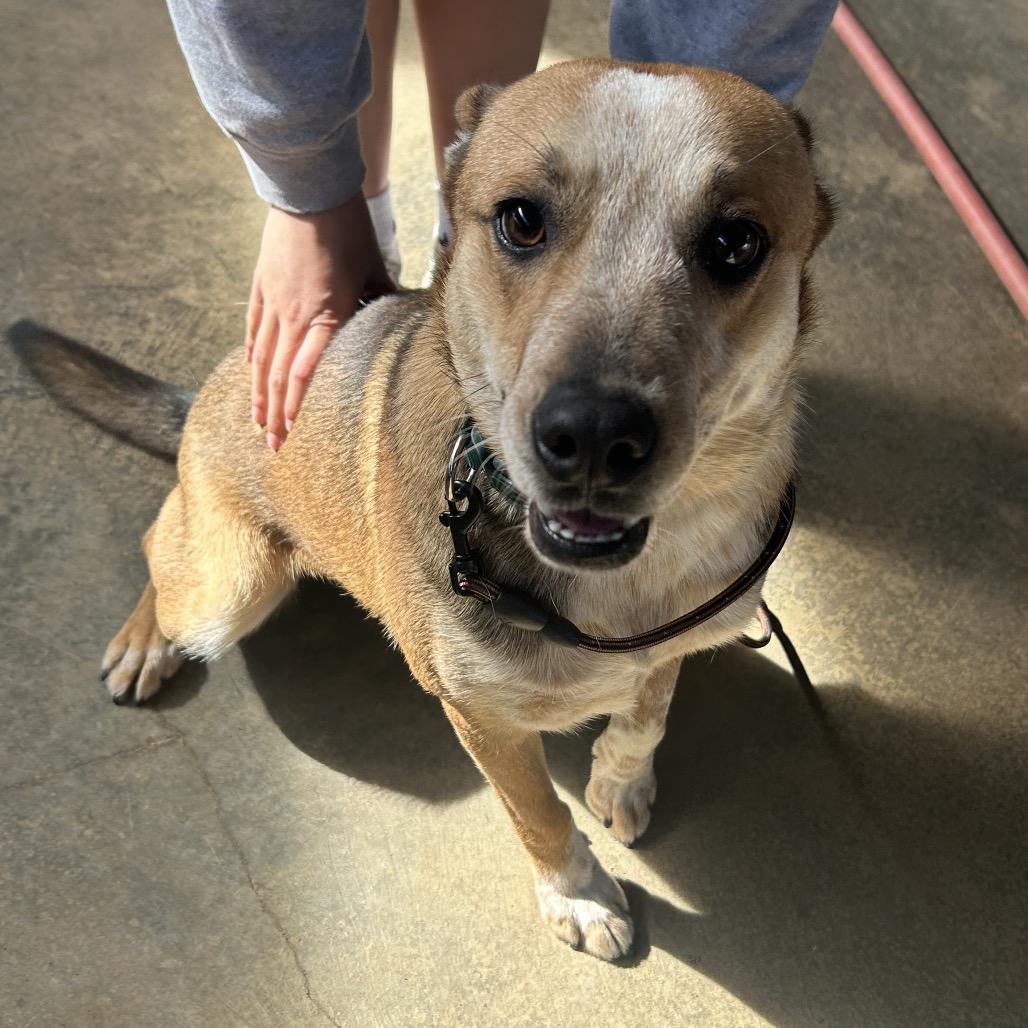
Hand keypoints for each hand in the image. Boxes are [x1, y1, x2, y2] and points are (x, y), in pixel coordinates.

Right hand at [246, 193, 394, 449]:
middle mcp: (294, 315)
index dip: (295, 407)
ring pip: (260, 355)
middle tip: (271, 444)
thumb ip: (382, 298)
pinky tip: (250, 368)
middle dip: (275, 413)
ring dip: (257, 390)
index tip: (290, 434)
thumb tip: (399, 316)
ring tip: (256, 418)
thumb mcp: (373, 267)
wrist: (308, 189)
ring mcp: (273, 300)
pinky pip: (253, 324)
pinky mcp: (262, 283)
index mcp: (325, 316)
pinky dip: (251, 349)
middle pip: (278, 374)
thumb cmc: (348, 228)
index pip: (304, 374)